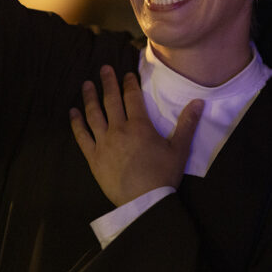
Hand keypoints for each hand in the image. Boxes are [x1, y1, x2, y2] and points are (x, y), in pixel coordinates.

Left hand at [70, 65, 203, 206]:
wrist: (145, 202)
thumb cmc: (163, 175)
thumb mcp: (179, 149)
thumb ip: (187, 123)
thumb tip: (199, 102)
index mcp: (139, 125)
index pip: (132, 97)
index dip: (129, 83)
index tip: (126, 73)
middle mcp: (118, 129)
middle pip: (111, 100)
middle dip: (108, 82)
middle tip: (104, 68)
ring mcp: (103, 143)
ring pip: (93, 114)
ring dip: (90, 97)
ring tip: (87, 84)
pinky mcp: (93, 157)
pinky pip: (82, 136)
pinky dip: (76, 123)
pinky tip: (72, 112)